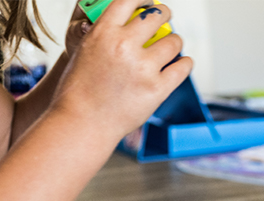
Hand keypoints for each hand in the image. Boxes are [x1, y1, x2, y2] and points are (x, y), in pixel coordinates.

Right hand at [52, 0, 191, 141]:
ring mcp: (143, 68)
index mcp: (103, 32)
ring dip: (175, 41)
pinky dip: (185, 63)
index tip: (149, 1)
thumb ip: (105, 35)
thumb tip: (128, 23)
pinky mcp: (157, 89)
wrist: (81, 124)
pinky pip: (183, 67)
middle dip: (164, 14)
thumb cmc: (78, 92)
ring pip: (174, 41)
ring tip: (171, 46)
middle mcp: (124, 45)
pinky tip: (183, 62)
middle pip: (157, 15)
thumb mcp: (83, 52)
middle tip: (165, 18)